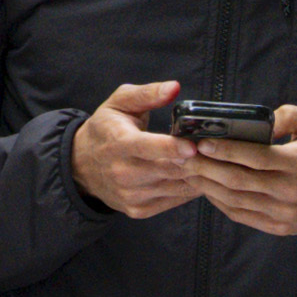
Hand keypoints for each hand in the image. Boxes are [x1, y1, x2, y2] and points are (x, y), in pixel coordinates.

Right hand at [70, 79, 207, 218]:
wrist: (82, 165)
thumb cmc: (106, 129)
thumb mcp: (120, 103)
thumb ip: (147, 94)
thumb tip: (174, 87)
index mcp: (119, 143)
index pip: (148, 147)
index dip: (172, 148)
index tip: (193, 145)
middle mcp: (123, 172)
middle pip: (168, 169)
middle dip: (195, 161)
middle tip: (215, 149)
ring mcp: (131, 194)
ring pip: (175, 187)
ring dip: (197, 175)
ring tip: (213, 161)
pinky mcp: (138, 209)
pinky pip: (174, 201)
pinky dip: (189, 188)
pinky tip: (197, 175)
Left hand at [192, 99, 296, 236]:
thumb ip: (292, 114)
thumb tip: (265, 121)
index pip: (254, 157)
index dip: (225, 149)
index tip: (202, 141)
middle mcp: (290, 191)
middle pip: (238, 180)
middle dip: (206, 167)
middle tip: (184, 155)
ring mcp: (284, 212)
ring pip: (236, 200)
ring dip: (208, 185)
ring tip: (190, 170)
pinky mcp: (279, 227)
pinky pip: (242, 216)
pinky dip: (221, 203)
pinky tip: (209, 189)